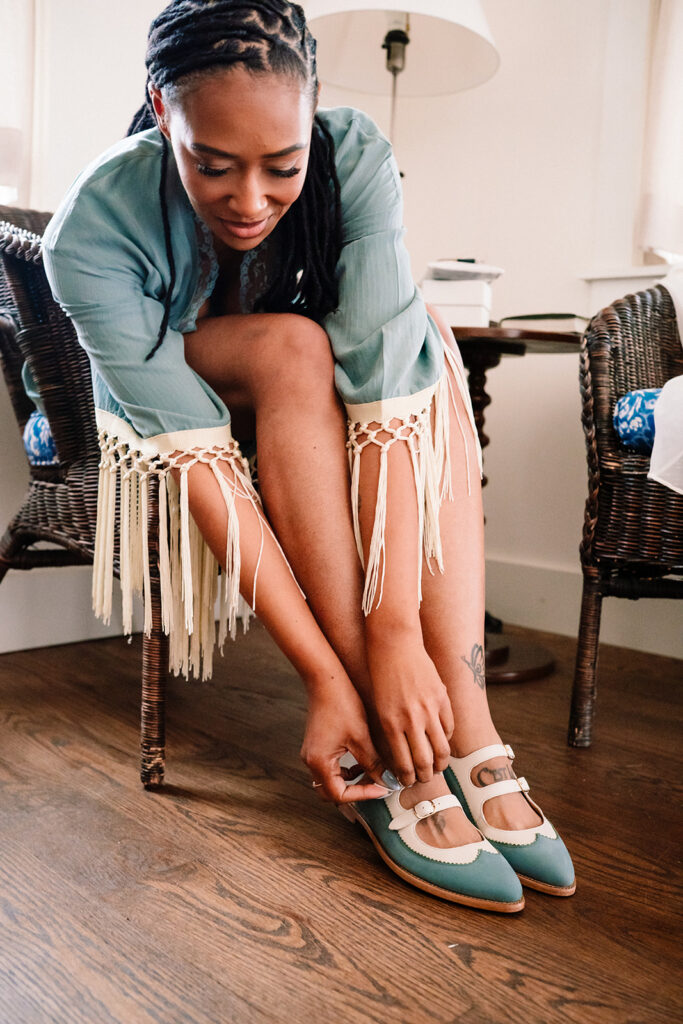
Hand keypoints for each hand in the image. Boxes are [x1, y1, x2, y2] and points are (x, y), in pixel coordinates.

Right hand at [301, 682, 389, 803]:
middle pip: (330, 792)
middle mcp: (311, 761)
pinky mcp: (317, 745)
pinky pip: (330, 767)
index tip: (383, 787)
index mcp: (319, 762)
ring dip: (351, 782)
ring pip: (331, 780)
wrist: (326, 679)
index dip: (363, 794)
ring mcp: (312, 753)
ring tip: (373, 773)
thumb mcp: (361, 737)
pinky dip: (346, 770)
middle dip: (354, 792)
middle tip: (376, 786)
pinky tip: (362, 761)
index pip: (339, 794)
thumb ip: (373, 763)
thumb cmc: (342, 704)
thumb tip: (388, 781)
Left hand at [367, 638, 454, 787]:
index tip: (407, 782)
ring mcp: (430, 708)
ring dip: (440, 762)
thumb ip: (391, 731)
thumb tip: (402, 756)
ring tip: (436, 766)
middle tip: (423, 779)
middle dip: (425, 776)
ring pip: (442, 748)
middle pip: (425, 762)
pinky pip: (449, 727)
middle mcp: (412, 719)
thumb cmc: (380, 675)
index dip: (407, 778)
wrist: (394, 644)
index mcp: (391, 723)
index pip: (404, 763)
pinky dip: (446, 739)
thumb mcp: (379, 707)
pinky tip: (441, 742)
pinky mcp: (442, 697)